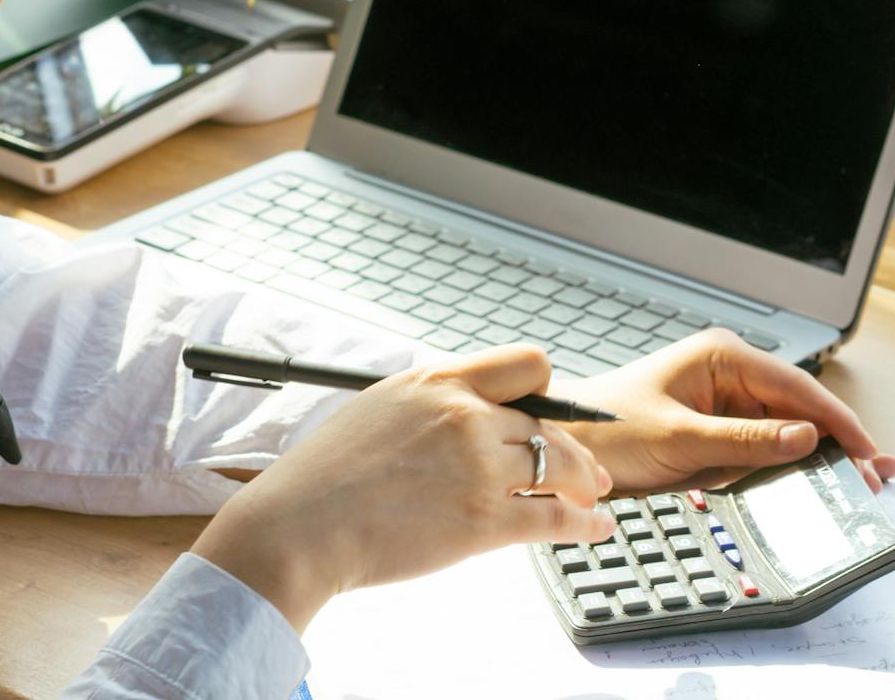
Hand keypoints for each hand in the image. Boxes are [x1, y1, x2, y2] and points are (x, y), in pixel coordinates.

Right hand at [191, 345, 615, 632]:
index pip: (525, 365)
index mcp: (435, 381)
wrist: (299, 528)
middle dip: (574, 447)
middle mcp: (464, 415)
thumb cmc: (323, 478)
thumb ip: (426, 407)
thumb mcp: (376, 411)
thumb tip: (458, 417)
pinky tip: (594, 529)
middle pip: (550, 422)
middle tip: (587, 468)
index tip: (547, 415)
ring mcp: (479, 466)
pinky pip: (557, 517)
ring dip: (585, 485)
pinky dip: (585, 524)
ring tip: (593, 499)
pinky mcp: (484, 520)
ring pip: (562, 466)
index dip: (544, 393)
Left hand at [552, 328, 894, 494]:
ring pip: (786, 431)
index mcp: (721, 356)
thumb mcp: (679, 438)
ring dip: (817, 456)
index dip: (839, 422)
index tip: (869, 453)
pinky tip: (815, 480)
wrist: (562, 446)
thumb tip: (806, 438)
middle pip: (799, 409)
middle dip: (835, 442)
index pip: (797, 386)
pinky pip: (764, 447)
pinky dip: (789, 466)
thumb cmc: (605, 428)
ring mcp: (724, 402)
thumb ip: (746, 441)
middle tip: (871, 480)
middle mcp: (728, 373)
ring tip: (855, 484)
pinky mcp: (717, 430)